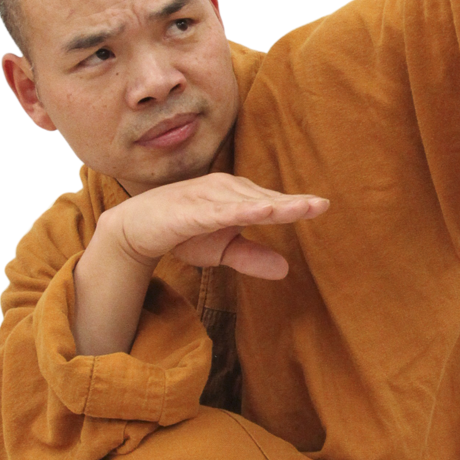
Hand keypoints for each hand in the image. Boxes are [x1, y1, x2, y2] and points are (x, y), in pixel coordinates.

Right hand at [106, 174, 329, 278]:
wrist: (136, 228)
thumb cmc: (184, 233)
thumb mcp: (222, 250)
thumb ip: (252, 257)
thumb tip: (286, 270)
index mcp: (238, 196)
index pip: (272, 202)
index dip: (296, 204)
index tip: (323, 205)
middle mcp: (225, 190)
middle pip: (263, 199)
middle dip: (291, 202)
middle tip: (320, 205)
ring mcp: (206, 198)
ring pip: (244, 202)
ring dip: (270, 204)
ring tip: (298, 208)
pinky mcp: (188, 211)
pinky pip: (217, 211)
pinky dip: (237, 211)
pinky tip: (257, 212)